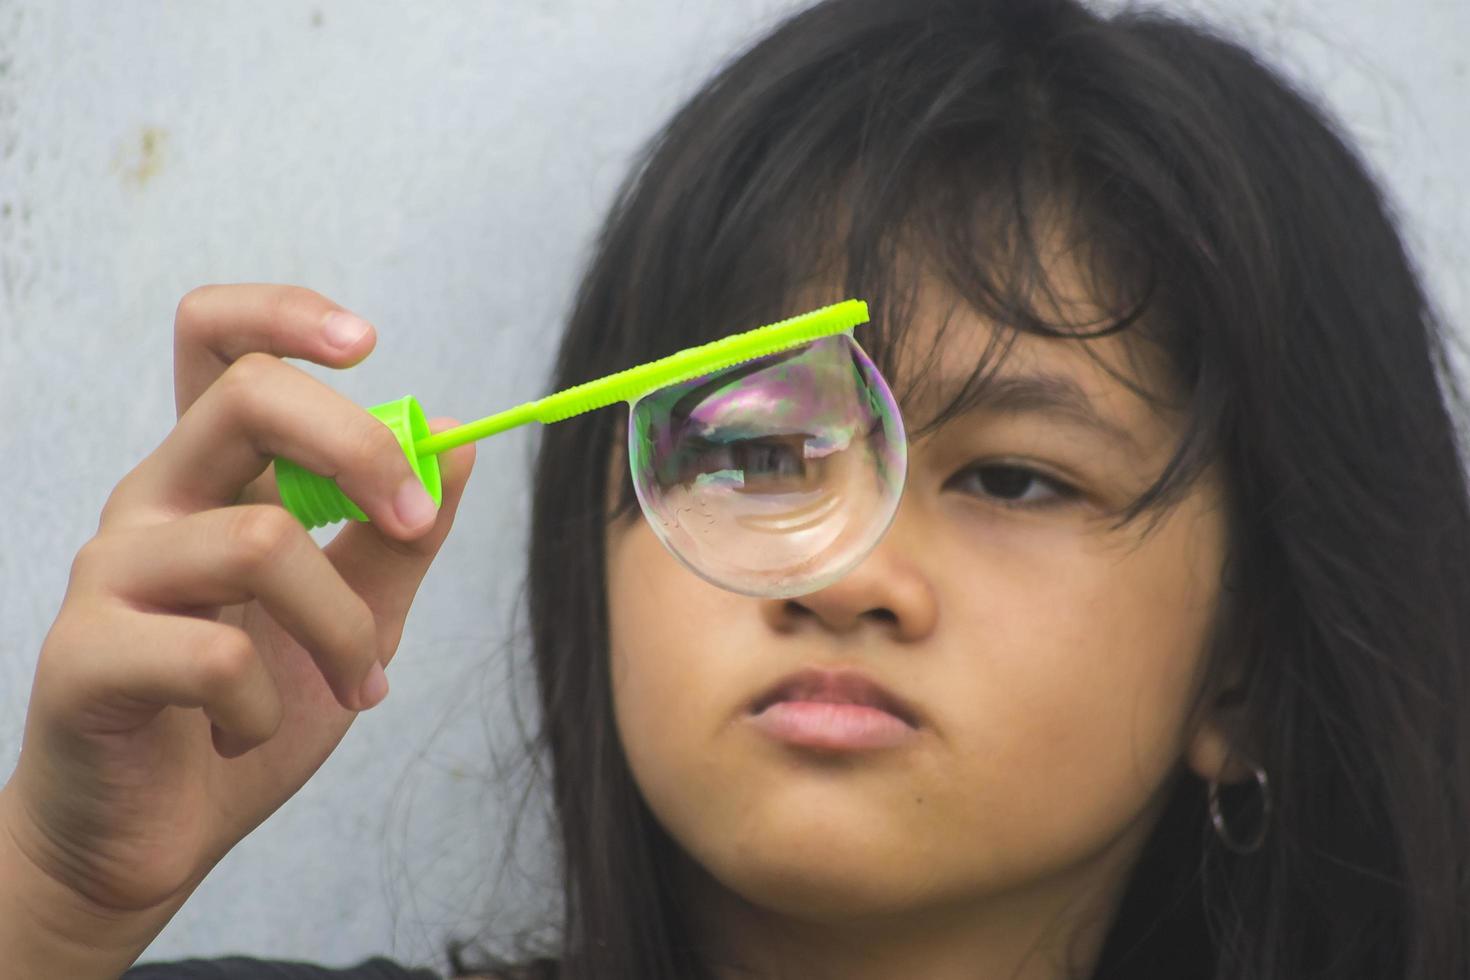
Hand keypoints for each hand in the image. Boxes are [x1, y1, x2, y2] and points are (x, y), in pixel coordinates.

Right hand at [0, 285, 475, 940]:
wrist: (153, 835)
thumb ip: (401, 537)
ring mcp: (110, 571)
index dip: (287, 314)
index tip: (371, 343)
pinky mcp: (82, 654)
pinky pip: (214, 656)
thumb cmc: (246, 711)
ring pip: (257, 542)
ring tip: (355, 686)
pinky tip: (247, 735)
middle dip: (360, 447)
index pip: (218, 340)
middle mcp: (156, 499)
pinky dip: (266, 707)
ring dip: (339, 628)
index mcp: (215, 477)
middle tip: (410, 521)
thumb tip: (462, 444)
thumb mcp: (354, 617)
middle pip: (247, 392)